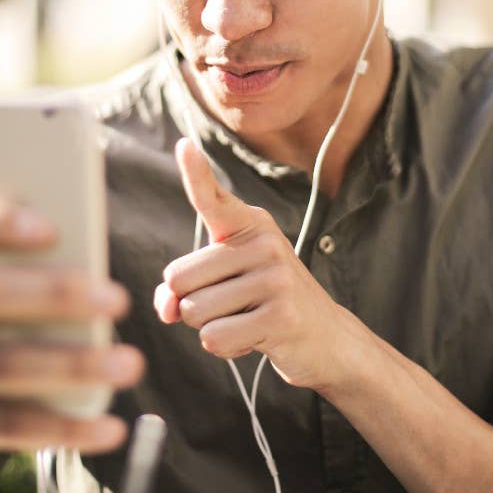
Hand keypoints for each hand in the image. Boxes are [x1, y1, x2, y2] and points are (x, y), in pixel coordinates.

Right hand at [0, 166, 143, 492]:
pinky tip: (110, 427)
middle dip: (58, 294)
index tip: (53, 226)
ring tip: (131, 364)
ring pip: (5, 364)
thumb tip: (88, 248)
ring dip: (76, 364)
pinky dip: (65, 428)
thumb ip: (0, 275)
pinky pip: (6, 425)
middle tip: (119, 300)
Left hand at [153, 138, 356, 391]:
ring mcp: (276, 277)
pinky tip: (255, 338)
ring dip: (210, 327)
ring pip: (194, 312)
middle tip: (233, 305)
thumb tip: (167, 307)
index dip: (196, 173)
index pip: (213, 198)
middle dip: (191, 303)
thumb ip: (183, 290)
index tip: (183, 144)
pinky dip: (225, 347)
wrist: (326, 338)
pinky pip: (215, 338)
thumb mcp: (223, 286)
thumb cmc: (262, 305)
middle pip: (179, 278)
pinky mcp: (282, 316)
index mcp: (250, 225)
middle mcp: (264, 243)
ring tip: (247, 320)